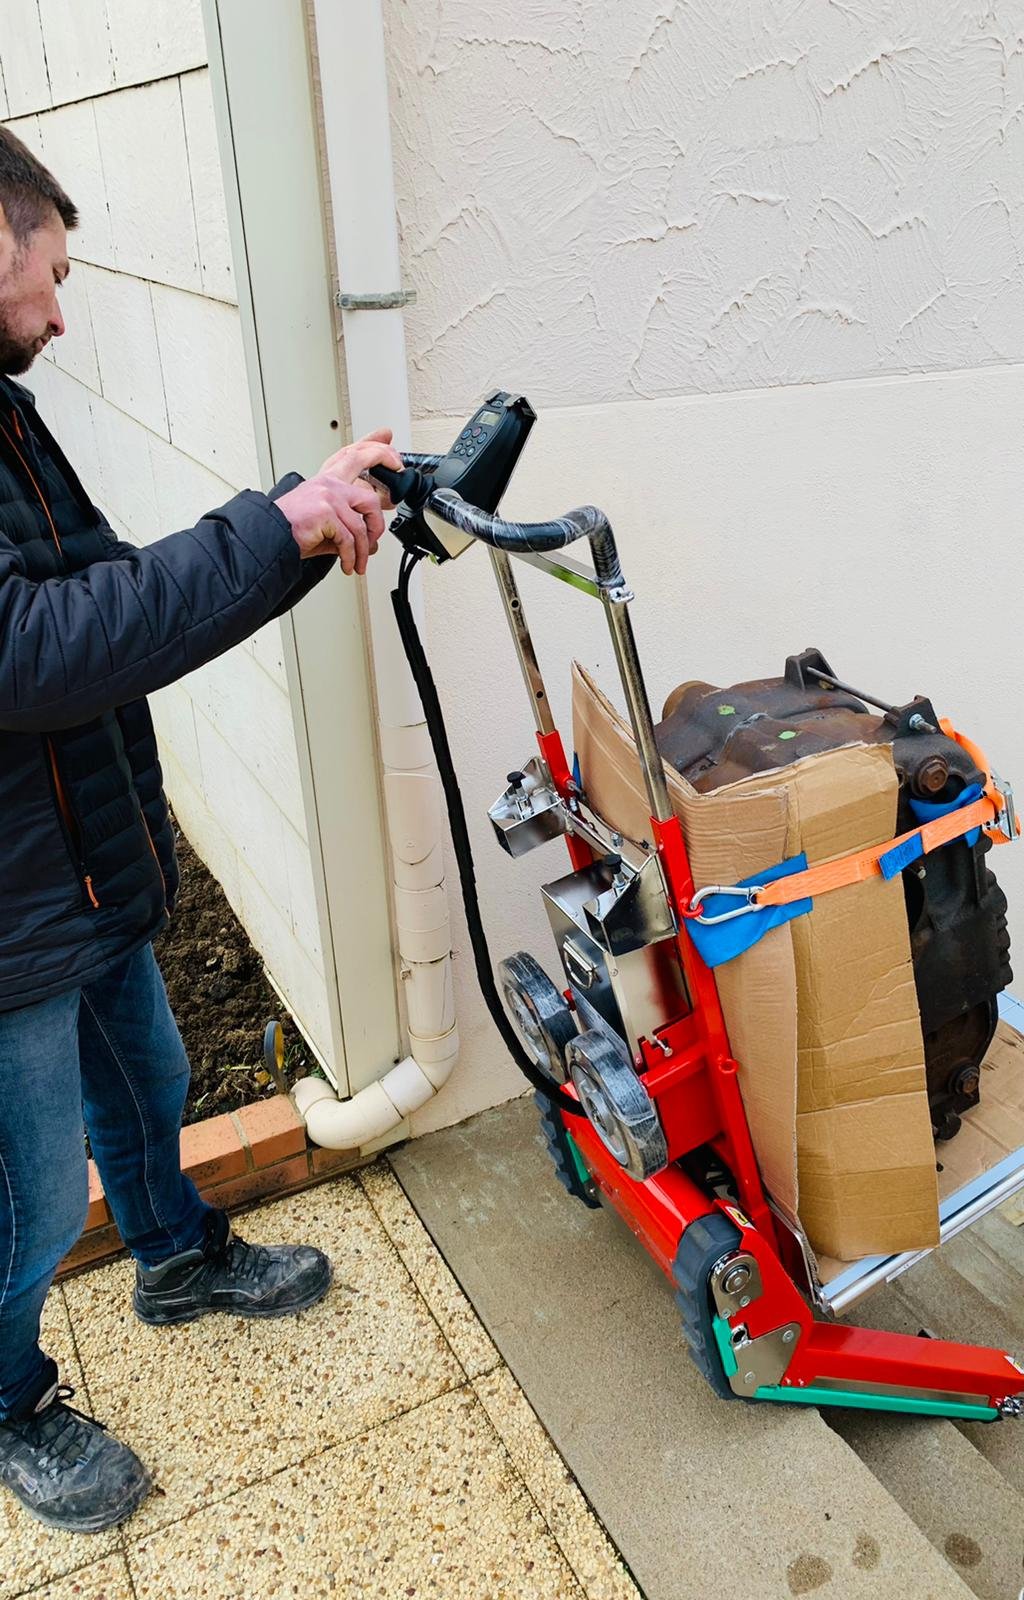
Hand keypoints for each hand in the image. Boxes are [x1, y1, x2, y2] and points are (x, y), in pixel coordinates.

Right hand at [276, 429, 403, 572]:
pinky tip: (347, 564)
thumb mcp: (325, 521)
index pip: (355, 455)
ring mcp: (328, 496)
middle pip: (370, 493)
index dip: (377, 449)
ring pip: (362, 526)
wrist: (269, 537)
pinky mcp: (325, 512)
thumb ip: (348, 525)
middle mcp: (329, 484)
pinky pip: (349, 539)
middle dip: (379, 520)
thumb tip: (371, 543)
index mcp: (328, 481)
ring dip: (362, 551)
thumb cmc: (292, 529)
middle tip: (378, 535)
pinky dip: (350, 557)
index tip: (393, 453)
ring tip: (357, 563)